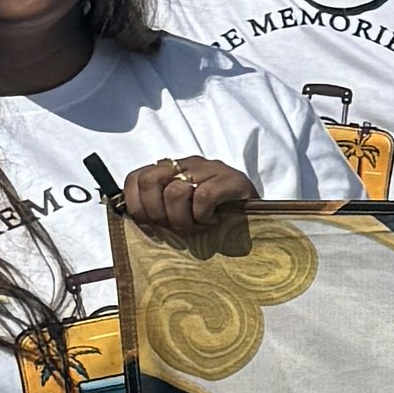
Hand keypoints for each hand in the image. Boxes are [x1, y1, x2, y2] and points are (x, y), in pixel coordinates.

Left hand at [116, 158, 255, 243]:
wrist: (258, 219)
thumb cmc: (215, 219)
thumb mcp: (181, 213)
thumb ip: (158, 210)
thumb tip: (135, 220)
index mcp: (171, 170)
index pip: (136, 178)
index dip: (136, 206)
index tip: (151, 227)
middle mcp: (188, 164)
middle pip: (149, 181)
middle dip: (156, 214)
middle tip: (175, 229)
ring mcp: (210, 169)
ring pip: (174, 192)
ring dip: (182, 220)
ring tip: (197, 227)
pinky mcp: (232, 179)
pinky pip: (203, 197)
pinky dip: (203, 216)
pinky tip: (214, 221)